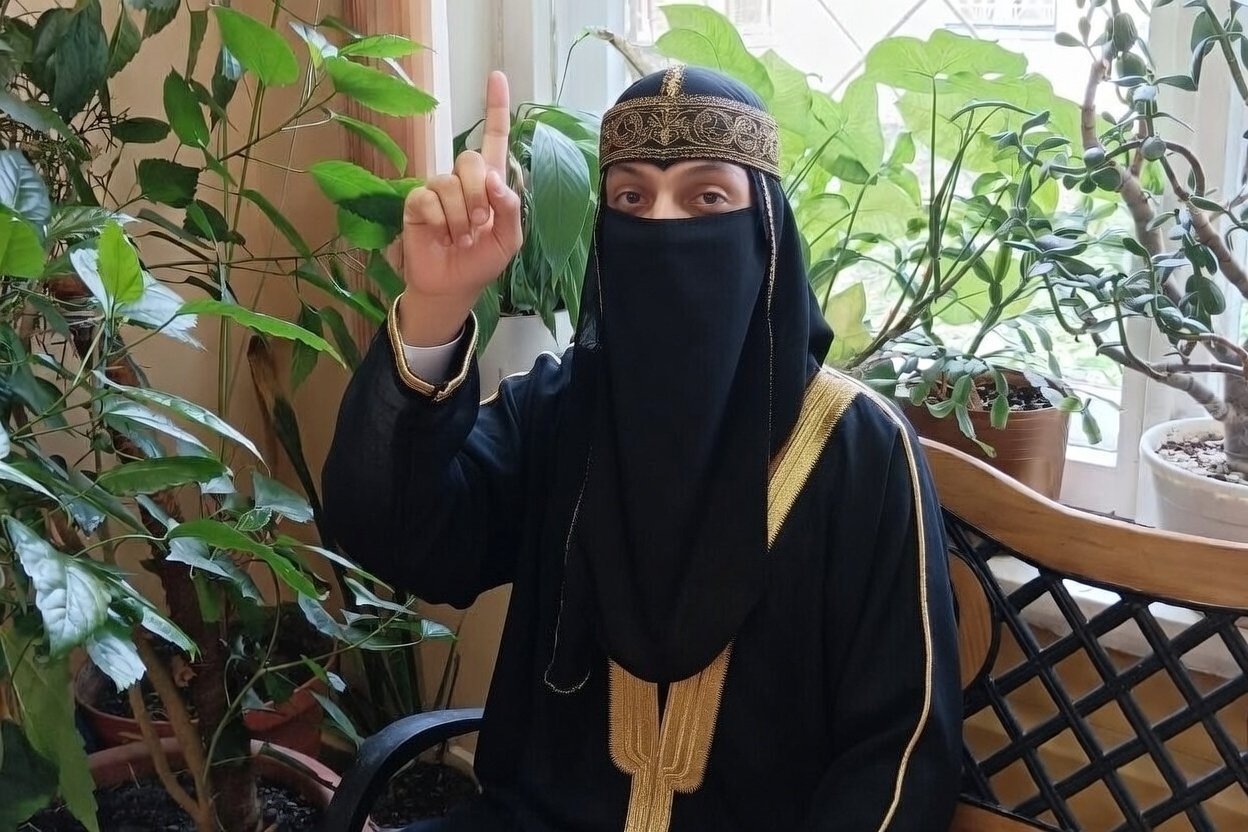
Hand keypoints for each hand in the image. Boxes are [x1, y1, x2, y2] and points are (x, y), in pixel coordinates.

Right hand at [399, 70, 521, 345]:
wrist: (452, 286)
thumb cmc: (481, 261)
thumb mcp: (508, 239)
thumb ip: (510, 208)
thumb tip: (495, 180)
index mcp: (490, 183)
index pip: (495, 138)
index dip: (496, 108)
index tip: (496, 76)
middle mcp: (463, 180)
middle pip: (471, 159)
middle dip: (479, 195)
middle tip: (479, 223)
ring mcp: (438, 189)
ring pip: (450, 182)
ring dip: (460, 217)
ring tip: (459, 236)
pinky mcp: (417, 202)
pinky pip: (429, 198)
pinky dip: (440, 221)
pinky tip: (440, 235)